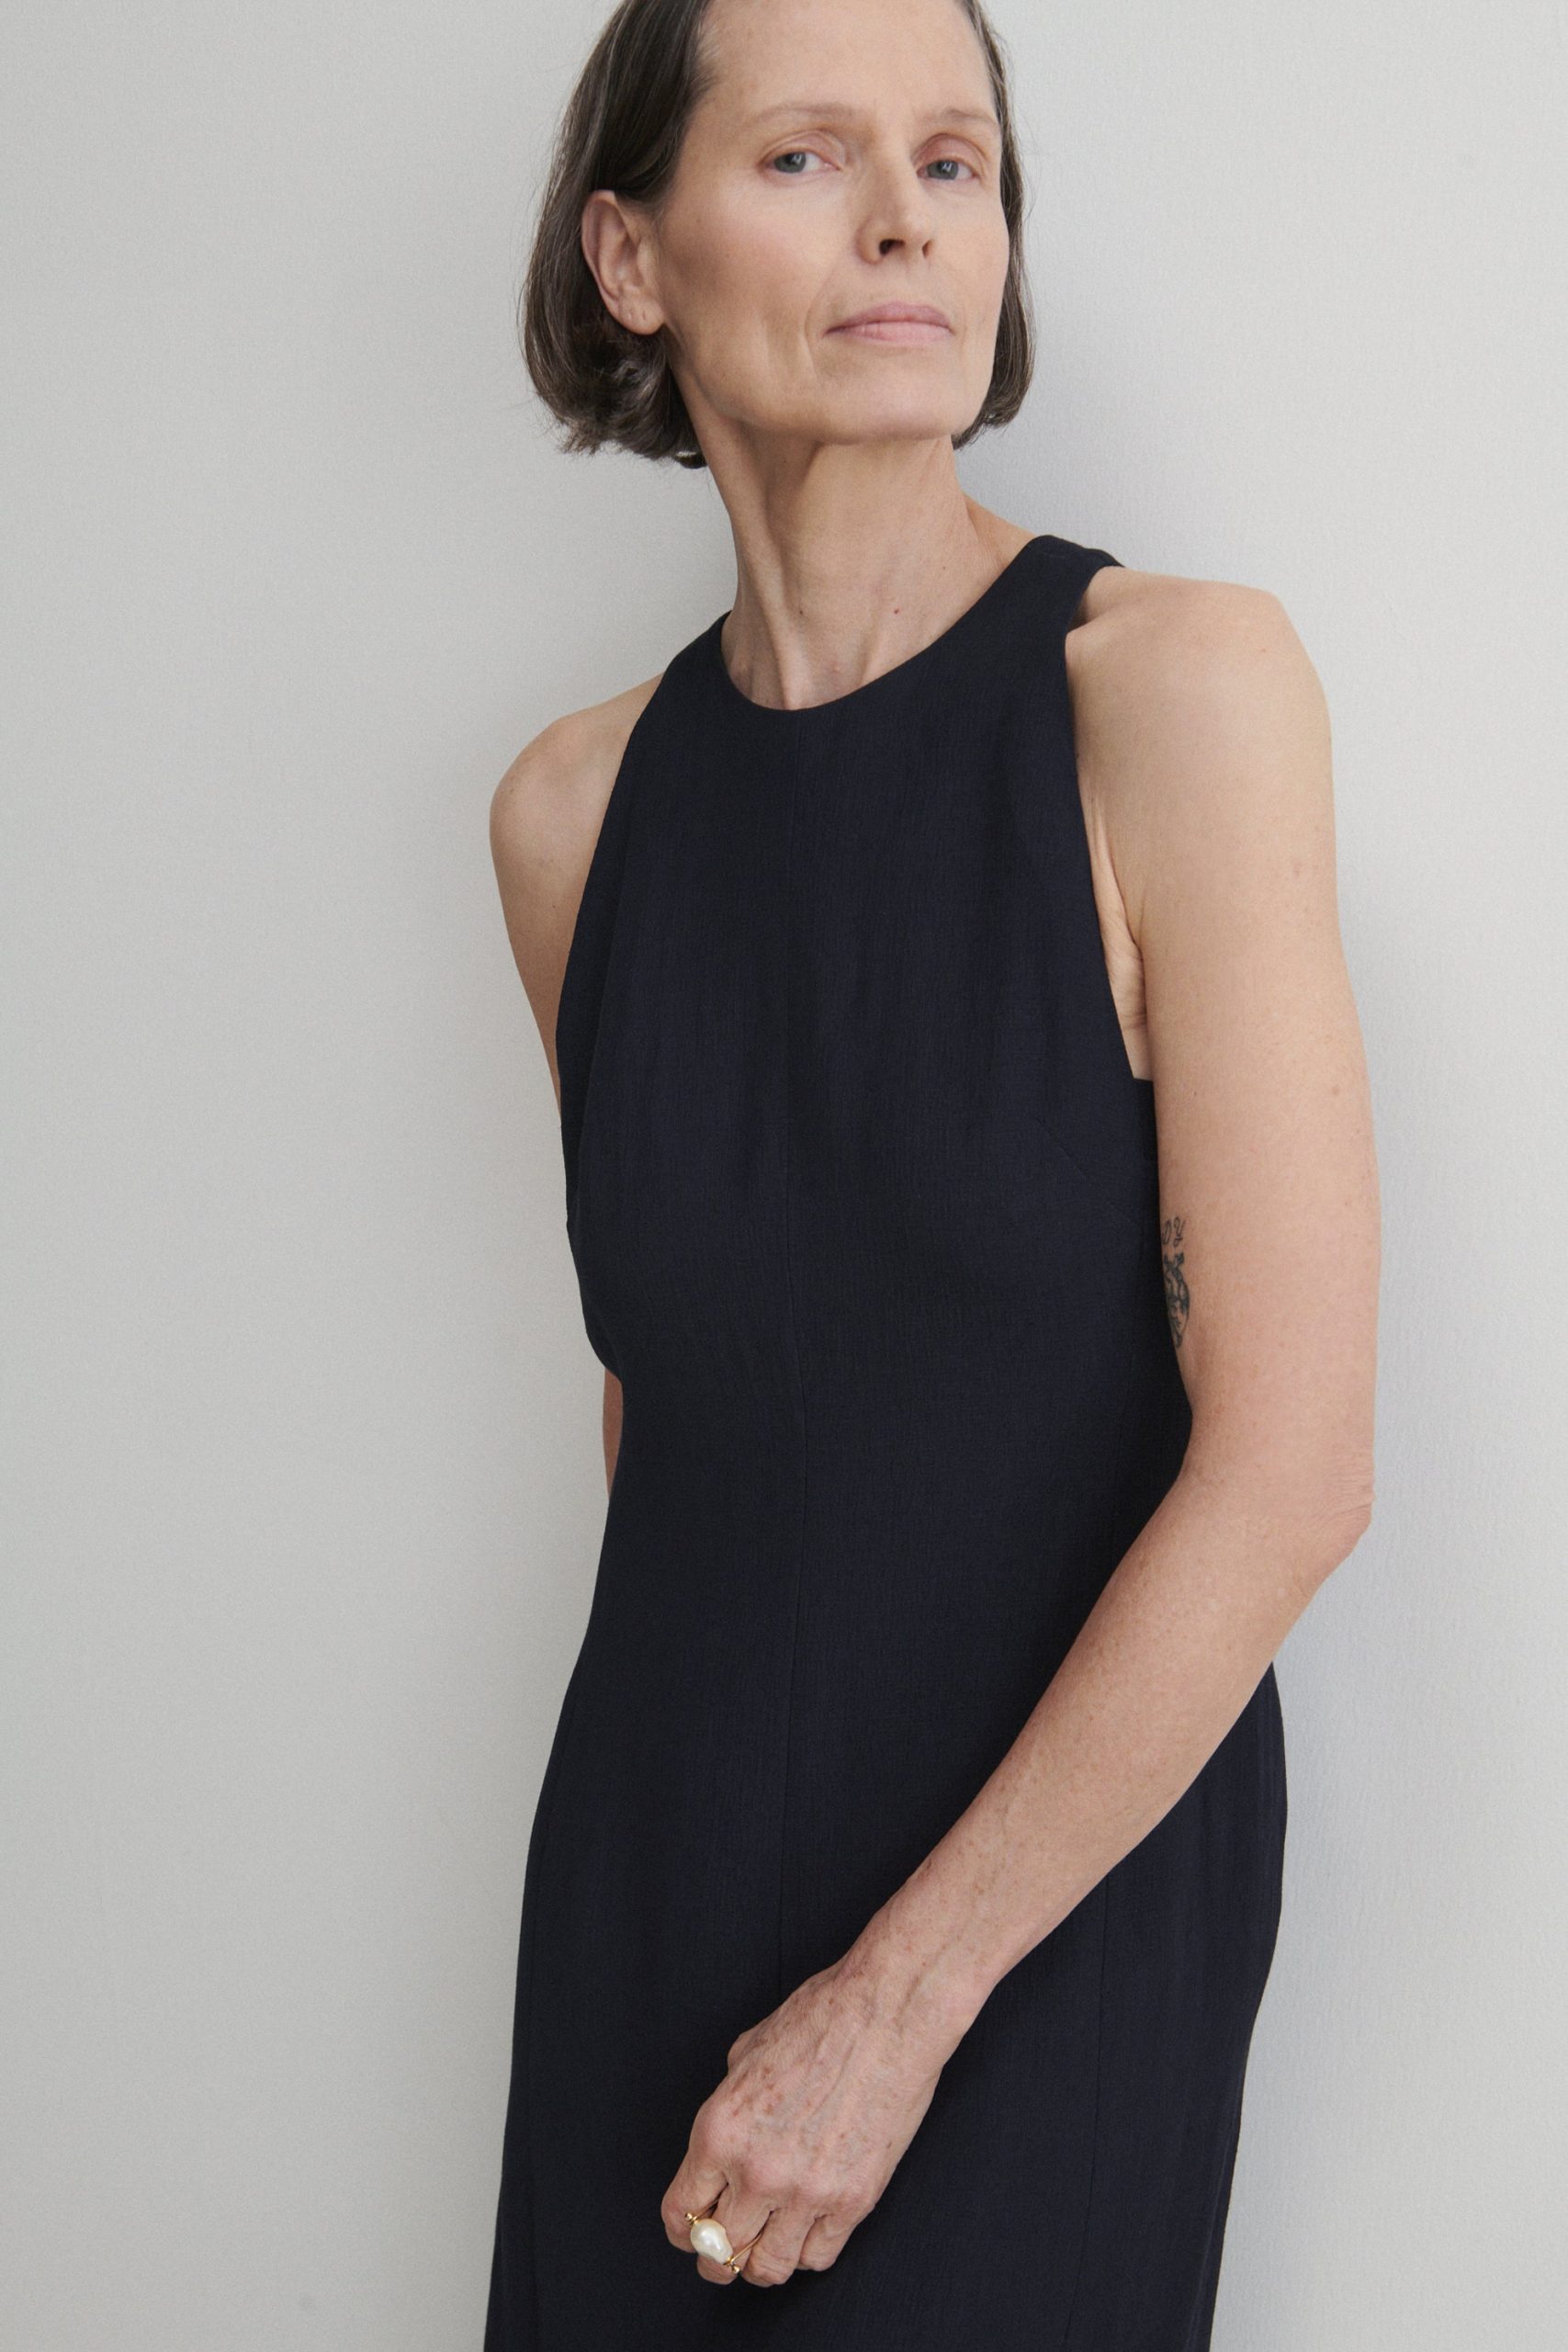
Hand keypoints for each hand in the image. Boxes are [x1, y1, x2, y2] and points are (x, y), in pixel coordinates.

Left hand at [660, 1940, 961, 2288]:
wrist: (884, 2014)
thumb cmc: (819, 2020)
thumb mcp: (745, 2053)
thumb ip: (728, 2106)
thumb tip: (726, 2142)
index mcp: (719, 2131)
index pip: (681, 2214)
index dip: (682, 2230)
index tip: (690, 2231)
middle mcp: (756, 2171)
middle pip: (720, 2252)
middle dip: (716, 2256)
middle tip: (724, 2251)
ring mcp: (806, 2192)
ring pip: (767, 2267)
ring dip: (760, 2263)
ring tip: (765, 2248)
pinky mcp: (853, 2201)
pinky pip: (818, 2257)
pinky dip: (806, 2252)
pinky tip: (807, 2230)